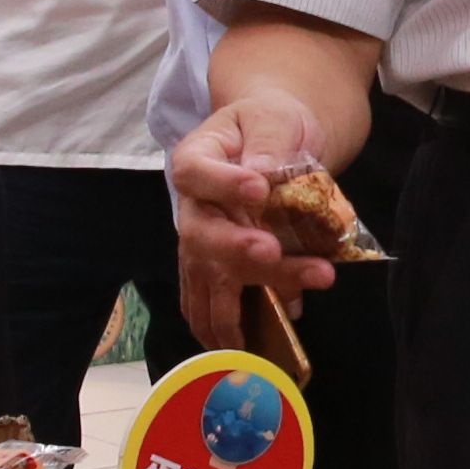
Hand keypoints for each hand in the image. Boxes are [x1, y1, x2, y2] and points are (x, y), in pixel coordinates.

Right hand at [166, 104, 335, 342]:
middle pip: (202, 237)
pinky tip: (251, 349)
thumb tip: (264, 175)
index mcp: (197, 159)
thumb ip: (270, 143)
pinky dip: (228, 329)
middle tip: (272, 252)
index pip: (197, 173)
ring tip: (278, 318)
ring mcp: (198, 243)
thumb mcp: (274, 118)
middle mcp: (190, 207)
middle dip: (237, 252)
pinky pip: (210, 304)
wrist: (271, 139)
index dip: (222, 184)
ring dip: (238, 305)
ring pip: (209, 279)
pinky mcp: (212, 269)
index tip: (258, 188)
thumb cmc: (271, 124)